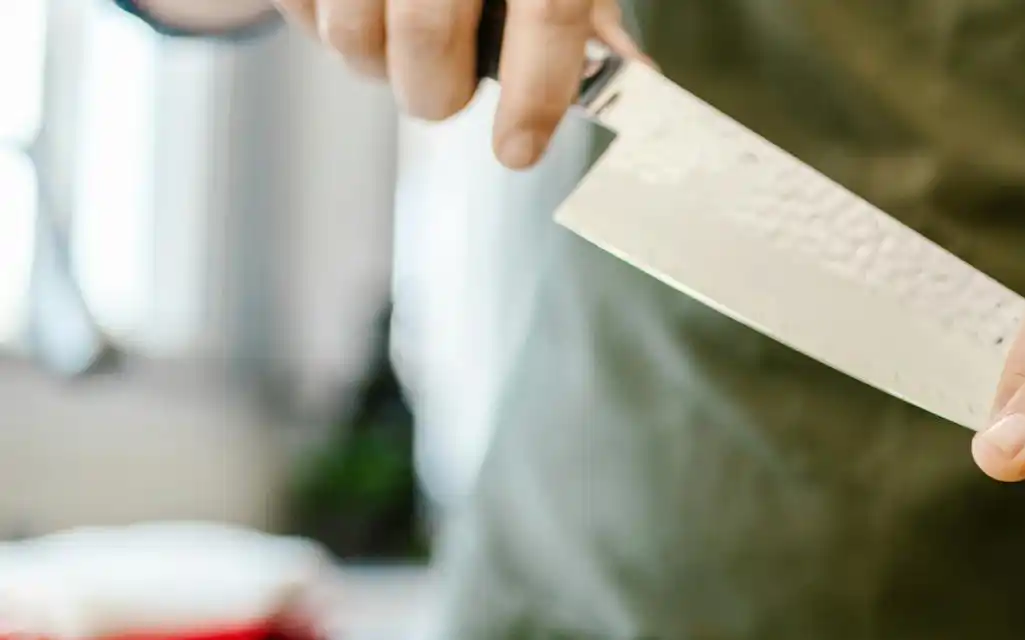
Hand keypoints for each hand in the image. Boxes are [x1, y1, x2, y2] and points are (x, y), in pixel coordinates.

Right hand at [274, 0, 643, 167]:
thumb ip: (583, 13)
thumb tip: (634, 78)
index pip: (547, 13)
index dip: (537, 92)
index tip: (518, 150)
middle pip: (426, 35)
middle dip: (436, 93)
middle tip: (444, 93)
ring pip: (352, 34)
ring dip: (374, 63)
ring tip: (394, 36)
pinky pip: (300, 13)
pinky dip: (323, 27)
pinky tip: (356, 4)